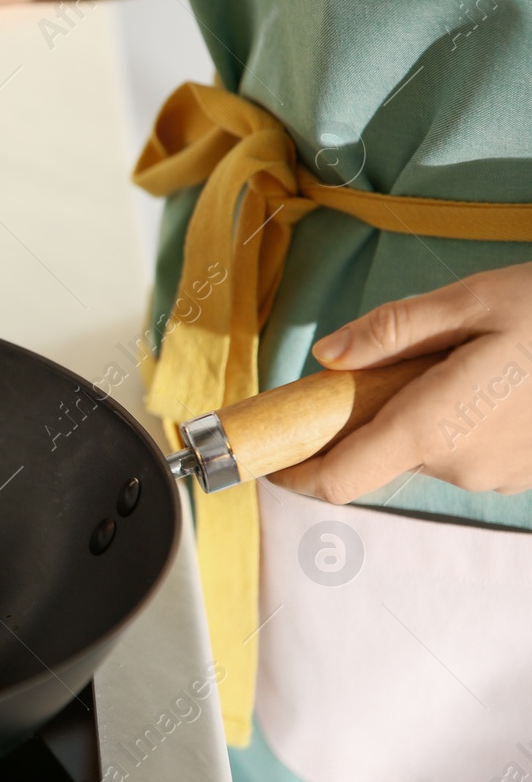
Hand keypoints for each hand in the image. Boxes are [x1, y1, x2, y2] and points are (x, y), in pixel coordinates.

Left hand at [271, 262, 531, 501]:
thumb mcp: (467, 302)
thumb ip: (389, 331)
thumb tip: (326, 355)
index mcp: (431, 429)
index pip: (339, 479)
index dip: (298, 473)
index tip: (275, 453)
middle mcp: (460, 467)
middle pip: (381, 453)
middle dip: (374, 413)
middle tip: (403, 362)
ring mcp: (497, 477)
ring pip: (427, 451)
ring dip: (423, 416)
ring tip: (463, 364)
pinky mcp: (525, 474)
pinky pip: (469, 453)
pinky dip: (462, 424)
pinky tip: (494, 384)